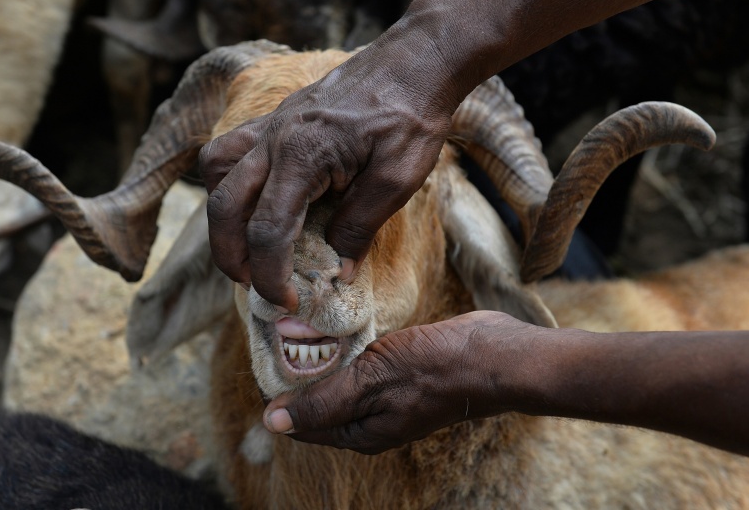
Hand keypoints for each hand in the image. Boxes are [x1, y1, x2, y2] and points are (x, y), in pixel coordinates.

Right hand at [198, 24, 463, 310]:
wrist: (415, 61)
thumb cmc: (412, 117)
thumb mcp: (397, 180)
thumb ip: (360, 227)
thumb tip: (337, 271)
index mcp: (302, 156)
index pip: (267, 229)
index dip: (270, 274)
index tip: (286, 302)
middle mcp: (274, 138)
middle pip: (224, 205)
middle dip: (230, 255)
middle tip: (252, 285)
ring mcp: (272, 124)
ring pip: (216, 170)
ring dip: (221, 214)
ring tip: (245, 242)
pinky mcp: (278, 117)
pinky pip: (232, 148)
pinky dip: (230, 180)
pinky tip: (254, 199)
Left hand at [262, 311, 534, 453]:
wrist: (494, 355)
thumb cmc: (434, 369)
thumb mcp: (371, 383)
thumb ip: (322, 403)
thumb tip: (271, 422)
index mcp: (358, 433)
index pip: (299, 421)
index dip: (278, 391)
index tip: (263, 353)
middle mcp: (368, 420)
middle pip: (317, 400)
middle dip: (297, 371)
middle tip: (279, 331)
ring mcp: (385, 396)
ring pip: (338, 380)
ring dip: (321, 357)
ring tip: (301, 324)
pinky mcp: (398, 373)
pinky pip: (360, 364)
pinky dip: (345, 349)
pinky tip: (337, 326)